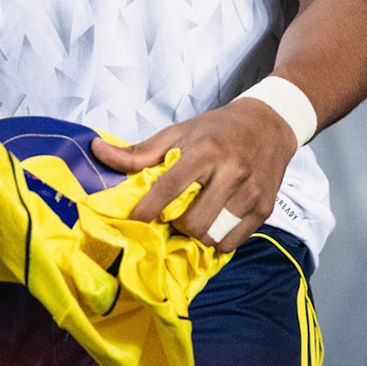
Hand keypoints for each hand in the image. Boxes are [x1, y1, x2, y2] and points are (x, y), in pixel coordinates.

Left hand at [90, 98, 296, 252]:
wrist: (269, 123)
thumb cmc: (217, 129)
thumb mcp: (178, 132)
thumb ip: (139, 151)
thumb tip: (97, 150)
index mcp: (205, 151)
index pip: (170, 188)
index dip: (147, 210)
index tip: (133, 221)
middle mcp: (231, 171)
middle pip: (193, 221)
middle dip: (177, 225)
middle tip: (174, 216)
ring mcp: (250, 192)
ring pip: (213, 235)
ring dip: (197, 234)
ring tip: (195, 218)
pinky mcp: (264, 208)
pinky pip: (232, 242)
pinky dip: (218, 239)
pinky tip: (215, 222)